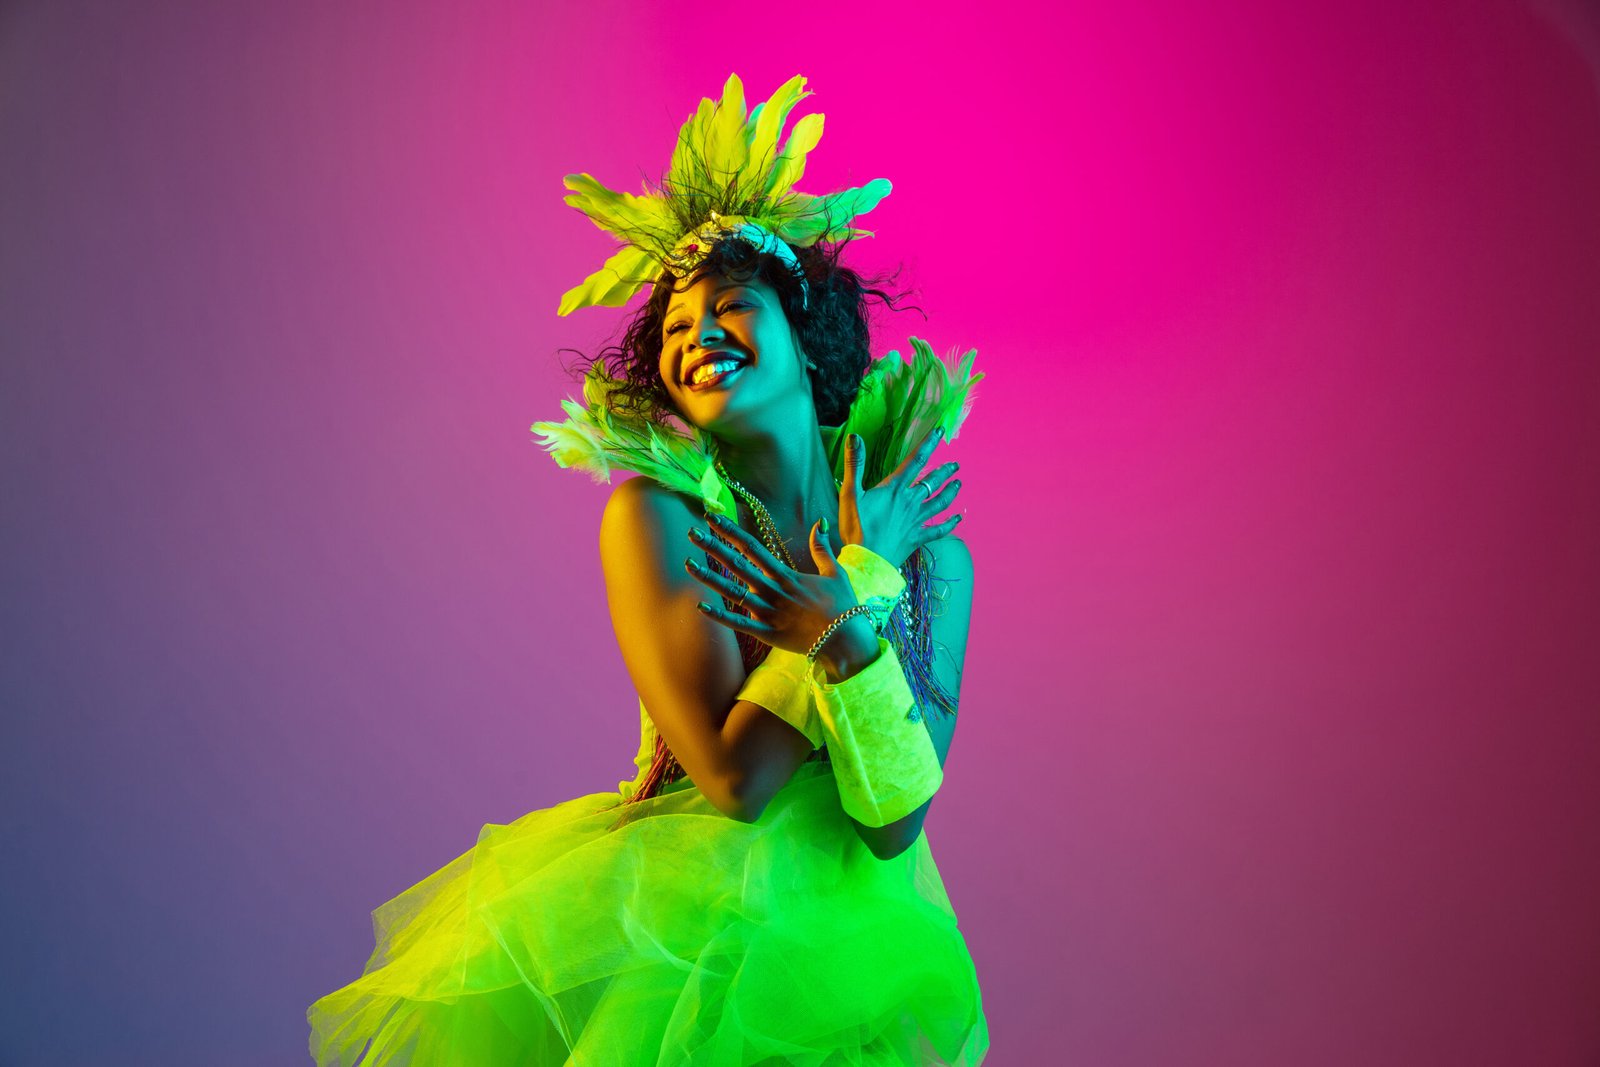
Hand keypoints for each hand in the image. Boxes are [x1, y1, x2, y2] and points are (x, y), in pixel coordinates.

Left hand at [684, 514, 876, 672]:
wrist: (847, 640)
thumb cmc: (843, 607)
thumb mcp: (836, 572)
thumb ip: (823, 548)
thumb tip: (820, 522)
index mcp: (787, 575)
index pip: (753, 547)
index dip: (731, 531)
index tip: (713, 518)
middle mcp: (774, 590)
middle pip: (738, 564)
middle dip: (713, 547)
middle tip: (692, 532)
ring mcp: (769, 612)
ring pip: (734, 593)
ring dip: (710, 578)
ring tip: (688, 564)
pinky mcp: (768, 633)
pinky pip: (740, 625)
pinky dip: (720, 617)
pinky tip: (700, 607)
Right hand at [838, 429, 962, 569]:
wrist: (866, 562)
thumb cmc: (856, 528)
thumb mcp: (850, 494)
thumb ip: (854, 464)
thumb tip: (854, 437)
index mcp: (895, 489)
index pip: (915, 460)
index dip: (928, 444)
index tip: (940, 431)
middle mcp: (910, 502)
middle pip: (932, 481)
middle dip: (945, 470)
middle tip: (956, 464)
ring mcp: (916, 521)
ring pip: (939, 502)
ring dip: (950, 492)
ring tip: (959, 483)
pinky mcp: (917, 538)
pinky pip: (938, 530)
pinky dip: (949, 524)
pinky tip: (958, 519)